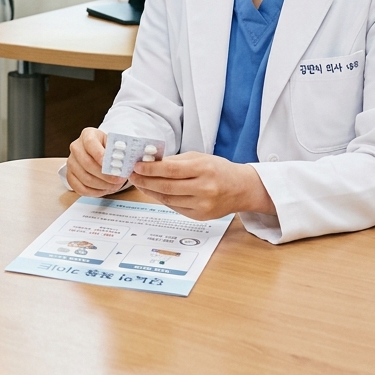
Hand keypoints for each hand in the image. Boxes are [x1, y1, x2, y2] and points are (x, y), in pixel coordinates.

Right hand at [66, 128, 127, 196]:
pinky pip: (80, 188)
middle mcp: (76, 147)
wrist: (99, 153)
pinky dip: (94, 192)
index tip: (112, 165)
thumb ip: (118, 151)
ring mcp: (71, 162)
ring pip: (84, 177)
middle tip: (118, 180)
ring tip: (114, 186)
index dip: (100, 155)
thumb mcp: (114, 144)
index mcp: (87, 135)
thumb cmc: (108, 148)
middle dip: (105, 175)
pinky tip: (104, 190)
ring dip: (102, 185)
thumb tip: (123, 161)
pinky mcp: (70, 175)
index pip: (91, 143)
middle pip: (87, 163)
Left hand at [130, 151, 275, 220]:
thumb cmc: (218, 169)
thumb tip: (150, 162)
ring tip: (140, 183)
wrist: (242, 188)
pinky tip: (154, 192)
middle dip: (146, 181)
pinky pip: (176, 208)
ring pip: (169, 199)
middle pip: (167, 187)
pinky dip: (162, 200)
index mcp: (203, 169)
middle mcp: (204, 189)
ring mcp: (203, 205)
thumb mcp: (199, 157)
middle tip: (132, 175)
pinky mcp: (201, 217)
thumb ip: (175, 161)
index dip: (151, 169)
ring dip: (150, 191)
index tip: (136, 166)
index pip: (171, 170)